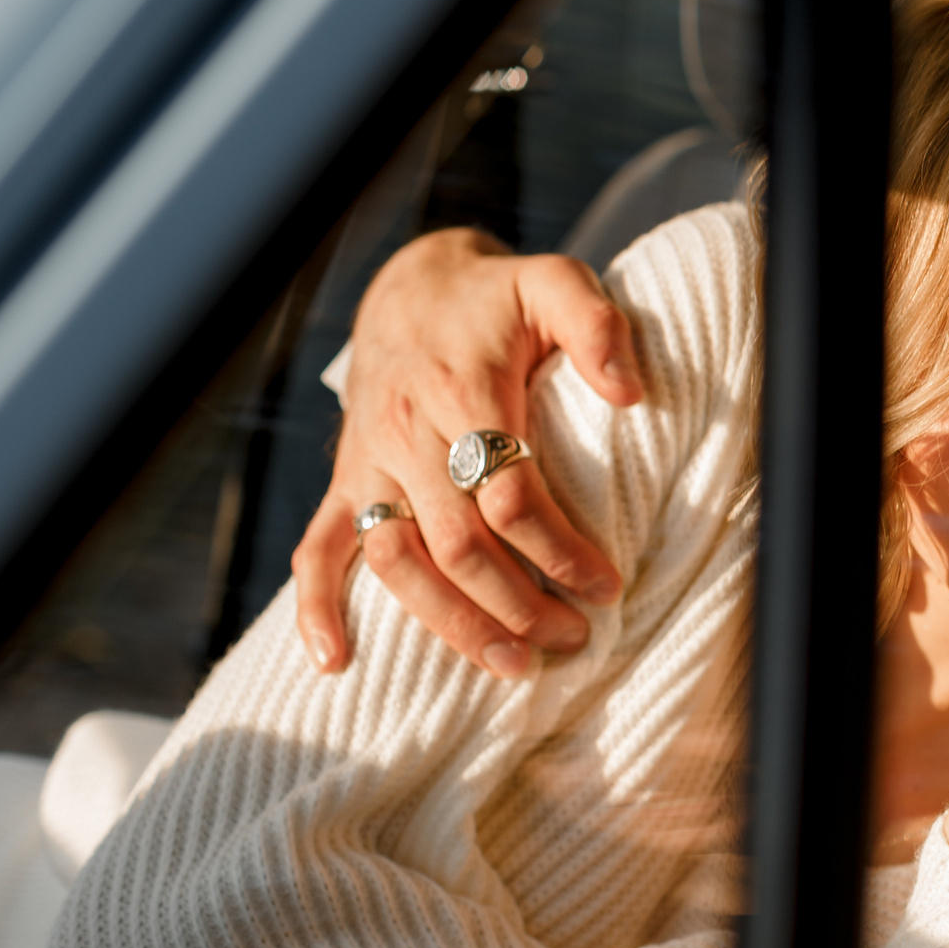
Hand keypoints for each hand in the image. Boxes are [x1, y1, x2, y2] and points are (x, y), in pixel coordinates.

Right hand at [291, 227, 643, 678]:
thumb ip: (597, 327)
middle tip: (575, 636)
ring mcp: (367, 464)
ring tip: (513, 664)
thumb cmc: (497, 299)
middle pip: (458, 544)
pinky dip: (318, 609)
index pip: (510, 496)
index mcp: (461, 393)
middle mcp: (405, 436)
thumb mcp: (555, 283)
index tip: (607, 583)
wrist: (412, 289)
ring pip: (397, 562)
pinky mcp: (345, 483)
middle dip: (519, 603)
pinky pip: (317, 551)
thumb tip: (631, 394)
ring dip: (451, 624)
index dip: (561, 549)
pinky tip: (336, 663)